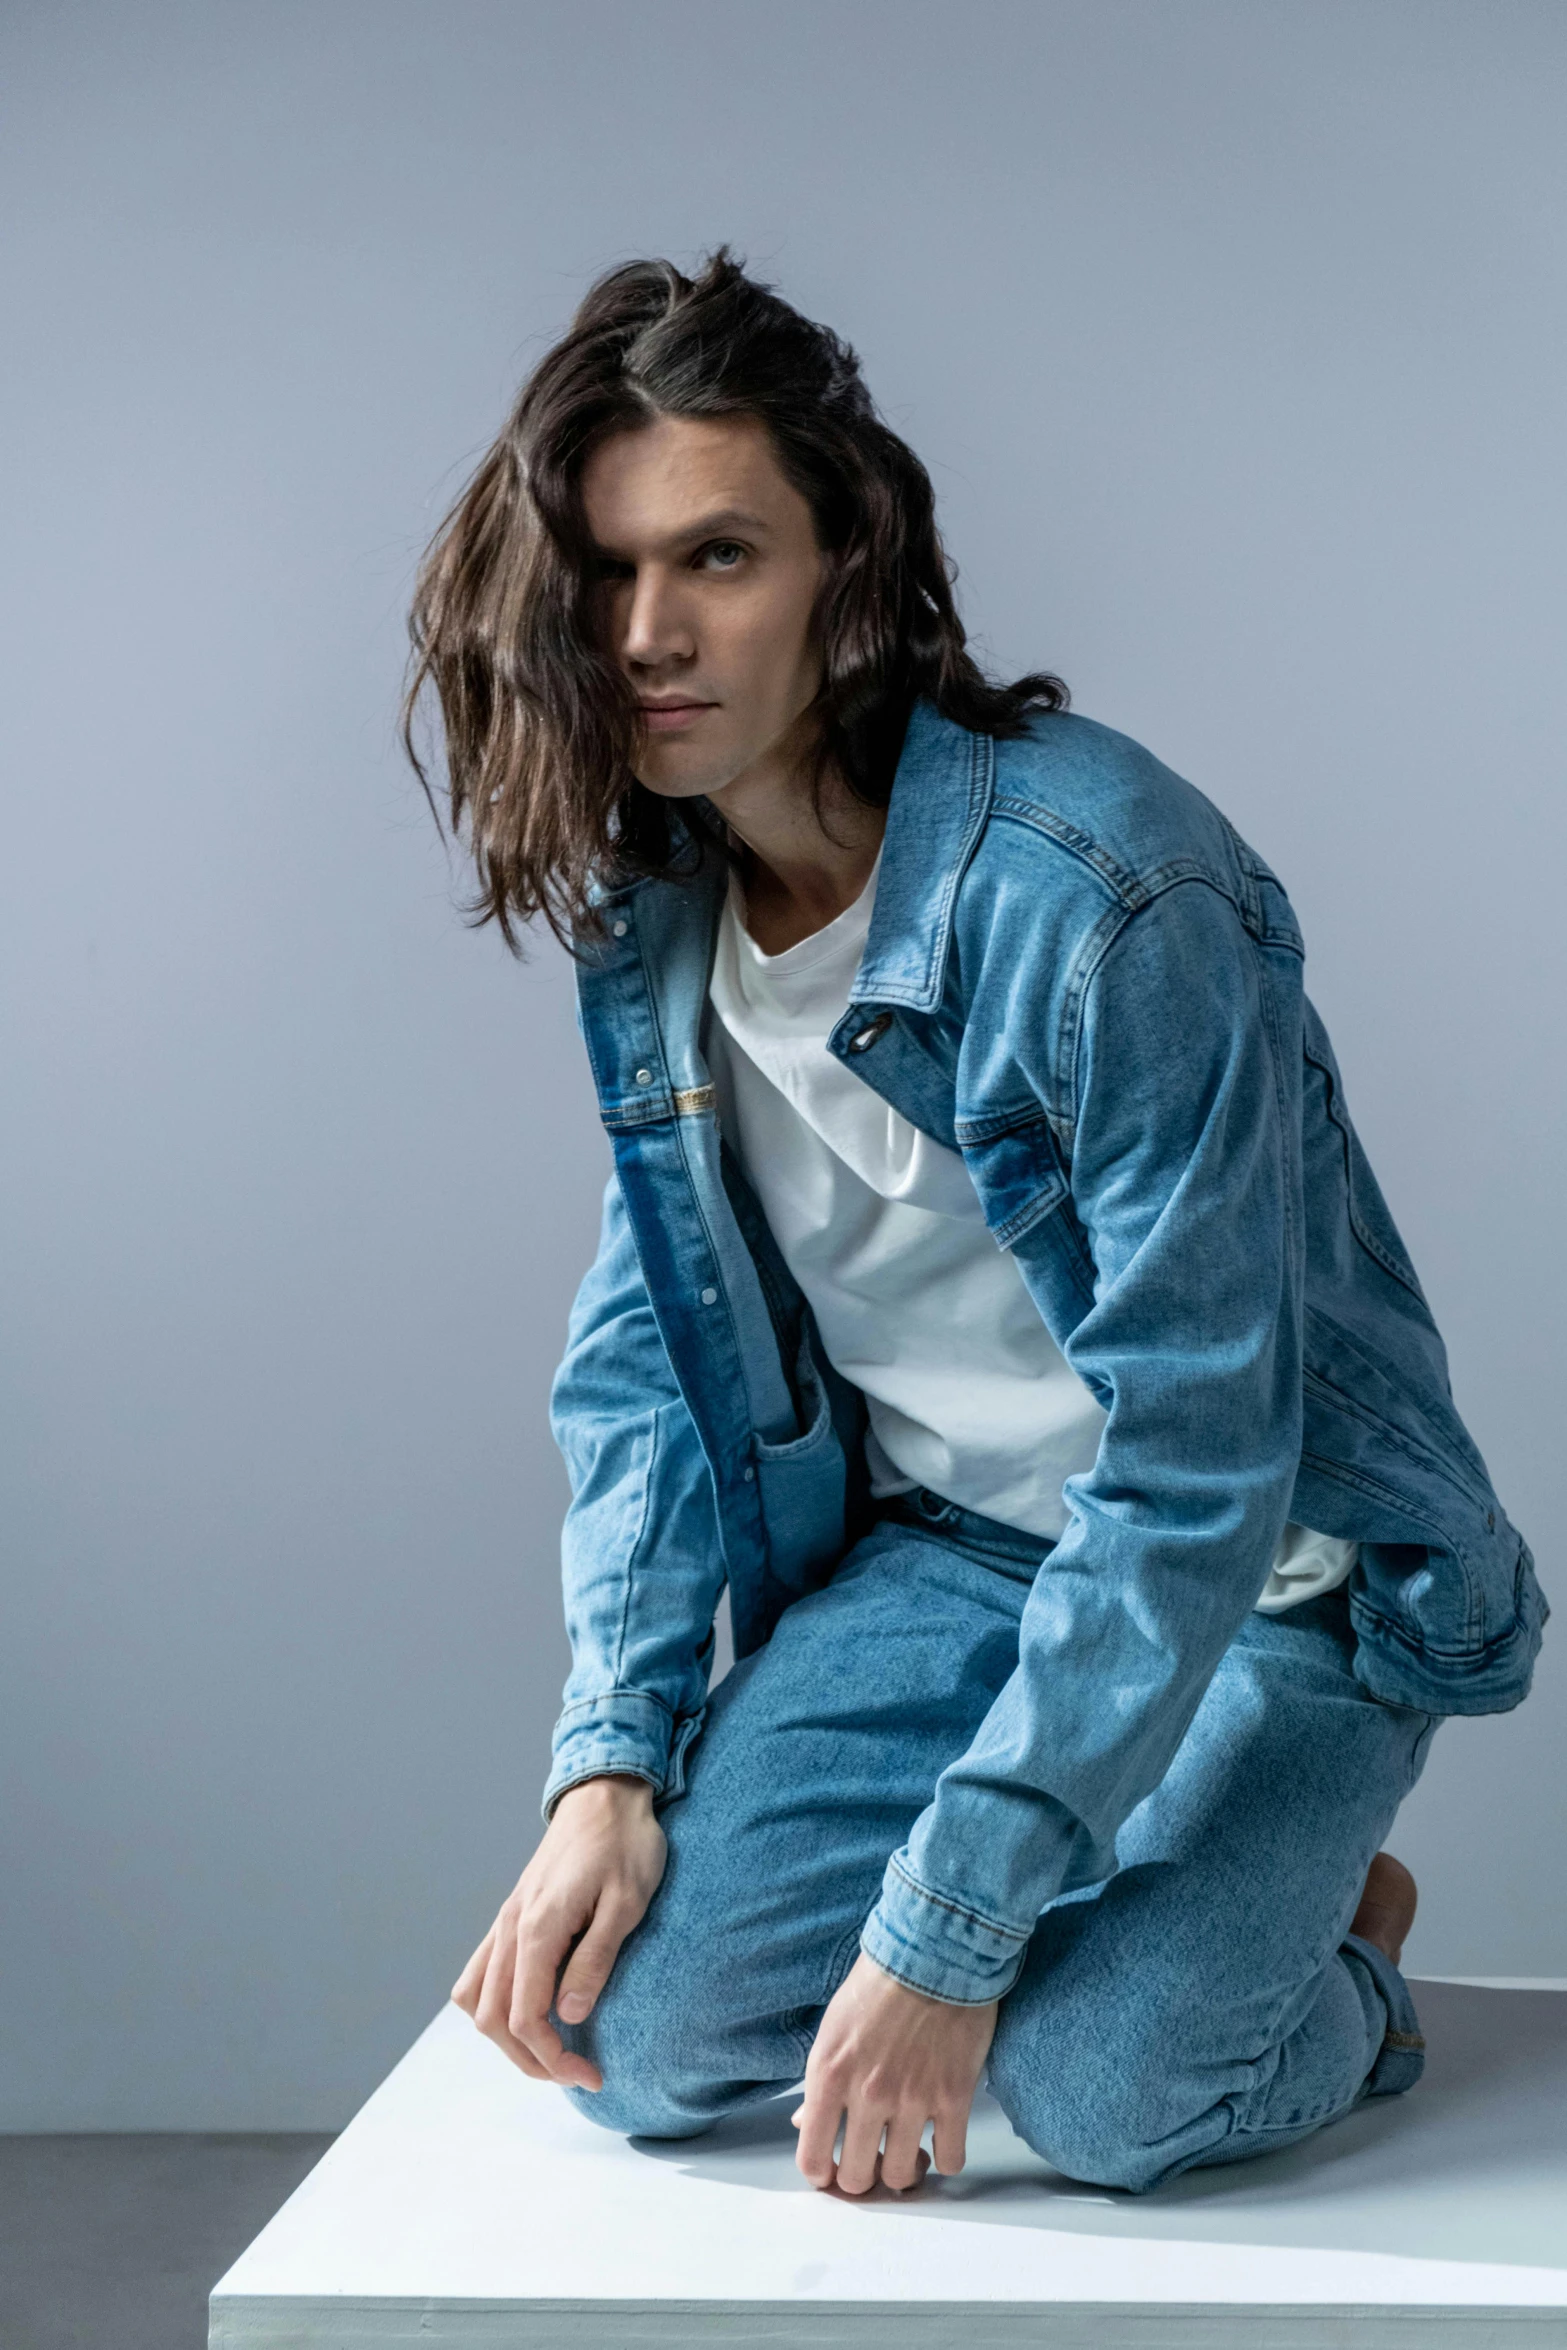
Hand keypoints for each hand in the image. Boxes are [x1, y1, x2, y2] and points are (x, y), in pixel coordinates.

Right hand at [450, 1775, 665, 2091]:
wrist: (606, 1794)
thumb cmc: (625, 1844)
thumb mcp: (626, 1903)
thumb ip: (594, 1960)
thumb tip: (567, 2015)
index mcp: (537, 1928)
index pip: (526, 2019)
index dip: (554, 2059)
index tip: (591, 2075)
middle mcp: (510, 1927)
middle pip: (492, 2020)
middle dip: (529, 2060)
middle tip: (576, 2074)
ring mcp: (505, 1920)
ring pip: (475, 1999)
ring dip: (504, 2036)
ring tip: (549, 2050)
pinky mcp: (510, 1915)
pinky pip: (480, 1971)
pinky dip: (493, 2004)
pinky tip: (528, 2010)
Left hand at [793, 1951, 996, 2194]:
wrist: (934, 1950)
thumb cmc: (880, 1981)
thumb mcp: (833, 2027)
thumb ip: (818, 2080)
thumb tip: (804, 2121)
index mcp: (828, 2074)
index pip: (812, 2158)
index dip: (822, 2175)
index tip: (832, 2171)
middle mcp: (867, 2094)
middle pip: (858, 2178)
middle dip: (864, 2179)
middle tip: (873, 2163)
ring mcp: (912, 2099)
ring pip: (902, 2176)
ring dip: (904, 2172)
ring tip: (909, 2154)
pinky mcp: (954, 2096)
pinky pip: (952, 2159)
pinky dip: (947, 2160)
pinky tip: (942, 2143)